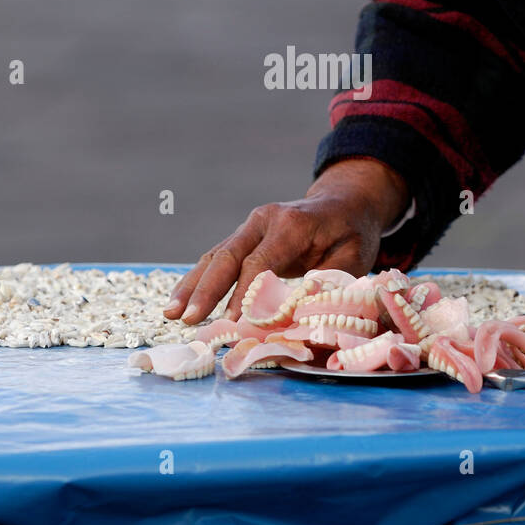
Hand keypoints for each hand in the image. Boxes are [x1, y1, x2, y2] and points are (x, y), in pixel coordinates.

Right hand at [163, 158, 409, 323]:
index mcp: (291, 224)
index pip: (258, 262)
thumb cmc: (352, 233)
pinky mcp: (244, 237)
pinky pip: (218, 259)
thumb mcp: (354, 256)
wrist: (345, 202)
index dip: (243, 294)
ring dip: (192, 286)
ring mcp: (250, 226)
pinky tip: (182, 302)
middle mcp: (264, 220)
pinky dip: (199, 281)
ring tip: (170, 314)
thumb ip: (327, 281)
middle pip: (227, 256)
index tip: (231, 322)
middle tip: (186, 319)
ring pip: (215, 256)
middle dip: (204, 290)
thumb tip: (300, 312)